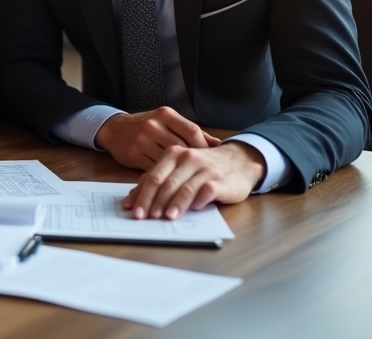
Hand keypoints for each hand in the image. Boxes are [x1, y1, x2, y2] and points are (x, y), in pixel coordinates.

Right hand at [94, 107, 222, 170]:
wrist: (114, 129)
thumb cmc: (145, 126)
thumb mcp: (166, 122)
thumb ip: (189, 132)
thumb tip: (218, 144)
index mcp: (164, 114)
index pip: (192, 131)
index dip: (204, 147)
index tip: (212, 159)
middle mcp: (153, 125)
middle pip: (182, 147)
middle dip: (194, 162)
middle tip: (205, 173)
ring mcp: (142, 140)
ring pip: (169, 160)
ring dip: (180, 172)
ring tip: (192, 180)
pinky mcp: (134, 154)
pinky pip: (155, 169)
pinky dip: (165, 176)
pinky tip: (173, 181)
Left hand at [121, 141, 265, 219]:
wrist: (239, 161)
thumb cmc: (203, 168)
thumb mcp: (179, 168)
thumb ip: (158, 179)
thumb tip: (132, 199)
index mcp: (173, 154)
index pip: (152, 177)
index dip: (141, 195)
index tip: (132, 211)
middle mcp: (188, 158)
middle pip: (166, 183)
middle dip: (153, 202)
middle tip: (146, 217)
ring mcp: (205, 168)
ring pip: (185, 188)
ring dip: (174, 204)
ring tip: (166, 217)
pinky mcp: (221, 180)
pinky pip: (207, 191)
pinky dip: (198, 201)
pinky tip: (193, 210)